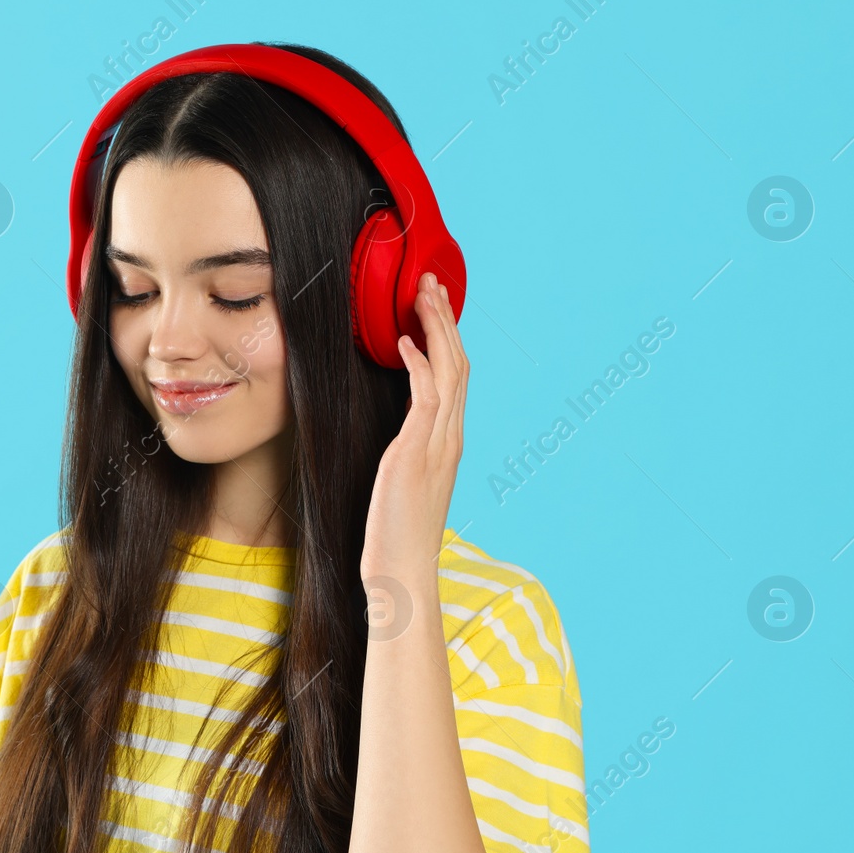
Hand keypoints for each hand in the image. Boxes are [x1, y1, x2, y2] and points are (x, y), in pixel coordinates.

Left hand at [359, 271, 468, 586]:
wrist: (401, 571)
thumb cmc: (396, 531)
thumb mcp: (405, 479)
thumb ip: (409, 449)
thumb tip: (401, 430)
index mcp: (448, 440)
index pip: (455, 375)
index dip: (447, 336)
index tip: (434, 304)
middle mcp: (449, 437)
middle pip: (457, 363)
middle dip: (444, 319)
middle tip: (431, 282)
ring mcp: (436, 445)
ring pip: (447, 373)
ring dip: (434, 329)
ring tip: (421, 295)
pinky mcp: (415, 455)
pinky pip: (424, 401)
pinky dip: (416, 367)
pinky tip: (403, 344)